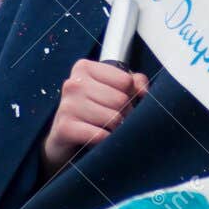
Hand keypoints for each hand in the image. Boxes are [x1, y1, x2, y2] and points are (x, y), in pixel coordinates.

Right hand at [40, 59, 148, 176]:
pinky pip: (100, 135)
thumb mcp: (113, 89)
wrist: (64, 138)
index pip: (126, 80)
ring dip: (116, 129)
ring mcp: (67, 105)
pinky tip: (98, 139)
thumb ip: (134, 82)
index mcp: (84, 68)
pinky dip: (105, 140)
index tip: (121, 103)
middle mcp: (73, 83)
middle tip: (117, 121)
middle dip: (125, 114)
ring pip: (113, 118)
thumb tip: (144, 92)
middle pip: (121, 100)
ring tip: (106, 129)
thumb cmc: (93, 109)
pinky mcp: (65, 127)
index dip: (130, 95)